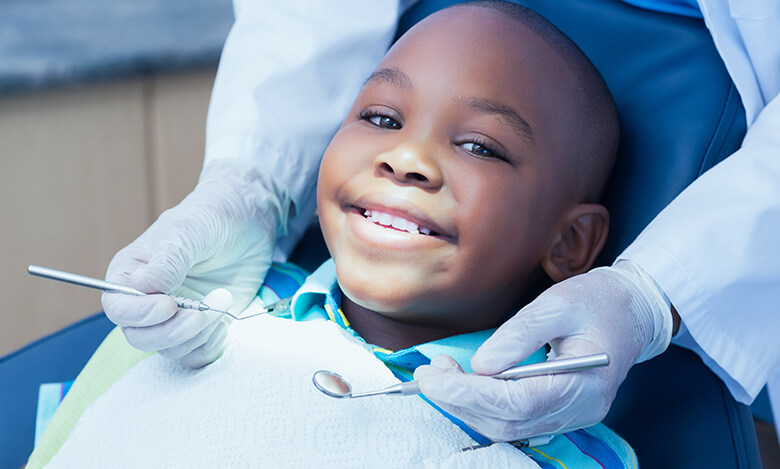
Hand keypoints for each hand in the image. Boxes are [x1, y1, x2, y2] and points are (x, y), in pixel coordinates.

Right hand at [102, 159, 289, 367]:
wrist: (248, 221)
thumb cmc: (211, 218)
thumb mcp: (189, 232)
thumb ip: (168, 261)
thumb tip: (143, 287)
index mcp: (131, 274)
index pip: (118, 307)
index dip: (139, 314)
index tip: (168, 305)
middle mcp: (147, 301)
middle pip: (140, 337)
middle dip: (171, 332)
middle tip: (201, 314)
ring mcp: (175, 317)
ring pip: (170, 350)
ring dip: (197, 335)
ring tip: (221, 303)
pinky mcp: (201, 329)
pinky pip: (195, 355)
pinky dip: (209, 346)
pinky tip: (224, 324)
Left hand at [413, 261, 672, 440]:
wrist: (631, 312)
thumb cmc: (597, 302)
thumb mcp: (558, 303)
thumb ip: (519, 335)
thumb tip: (481, 365)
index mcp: (585, 384)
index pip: (517, 403)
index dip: (469, 394)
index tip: (433, 376)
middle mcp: (579, 410)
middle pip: (507, 423)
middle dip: (460, 401)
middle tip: (430, 371)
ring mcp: (570, 416)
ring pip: (507, 428)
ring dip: (466, 406)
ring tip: (440, 375)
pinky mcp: (559, 412)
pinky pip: (514, 421)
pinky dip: (481, 407)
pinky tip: (462, 385)